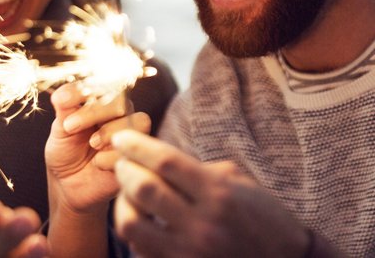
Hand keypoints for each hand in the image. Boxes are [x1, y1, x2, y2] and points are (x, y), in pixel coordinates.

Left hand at [47, 82, 150, 213]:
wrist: (68, 186)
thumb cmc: (65, 152)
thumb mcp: (59, 130)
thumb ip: (64, 111)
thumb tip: (61, 95)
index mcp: (104, 101)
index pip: (104, 84)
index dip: (85, 90)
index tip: (62, 102)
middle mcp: (122, 114)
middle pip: (122, 100)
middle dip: (95, 111)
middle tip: (70, 127)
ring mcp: (132, 136)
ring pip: (137, 121)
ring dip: (109, 132)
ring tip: (91, 144)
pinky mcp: (136, 157)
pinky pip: (135, 150)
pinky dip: (112, 156)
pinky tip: (98, 164)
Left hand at [112, 130, 309, 257]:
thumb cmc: (262, 215)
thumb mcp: (236, 180)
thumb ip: (195, 169)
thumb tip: (153, 158)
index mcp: (218, 193)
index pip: (166, 161)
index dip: (136, 145)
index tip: (121, 137)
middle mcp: (202, 224)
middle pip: (144, 189)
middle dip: (124, 170)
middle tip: (123, 163)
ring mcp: (190, 253)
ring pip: (132, 225)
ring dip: (122, 203)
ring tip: (127, 192)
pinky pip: (140, 250)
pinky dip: (134, 231)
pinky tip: (141, 218)